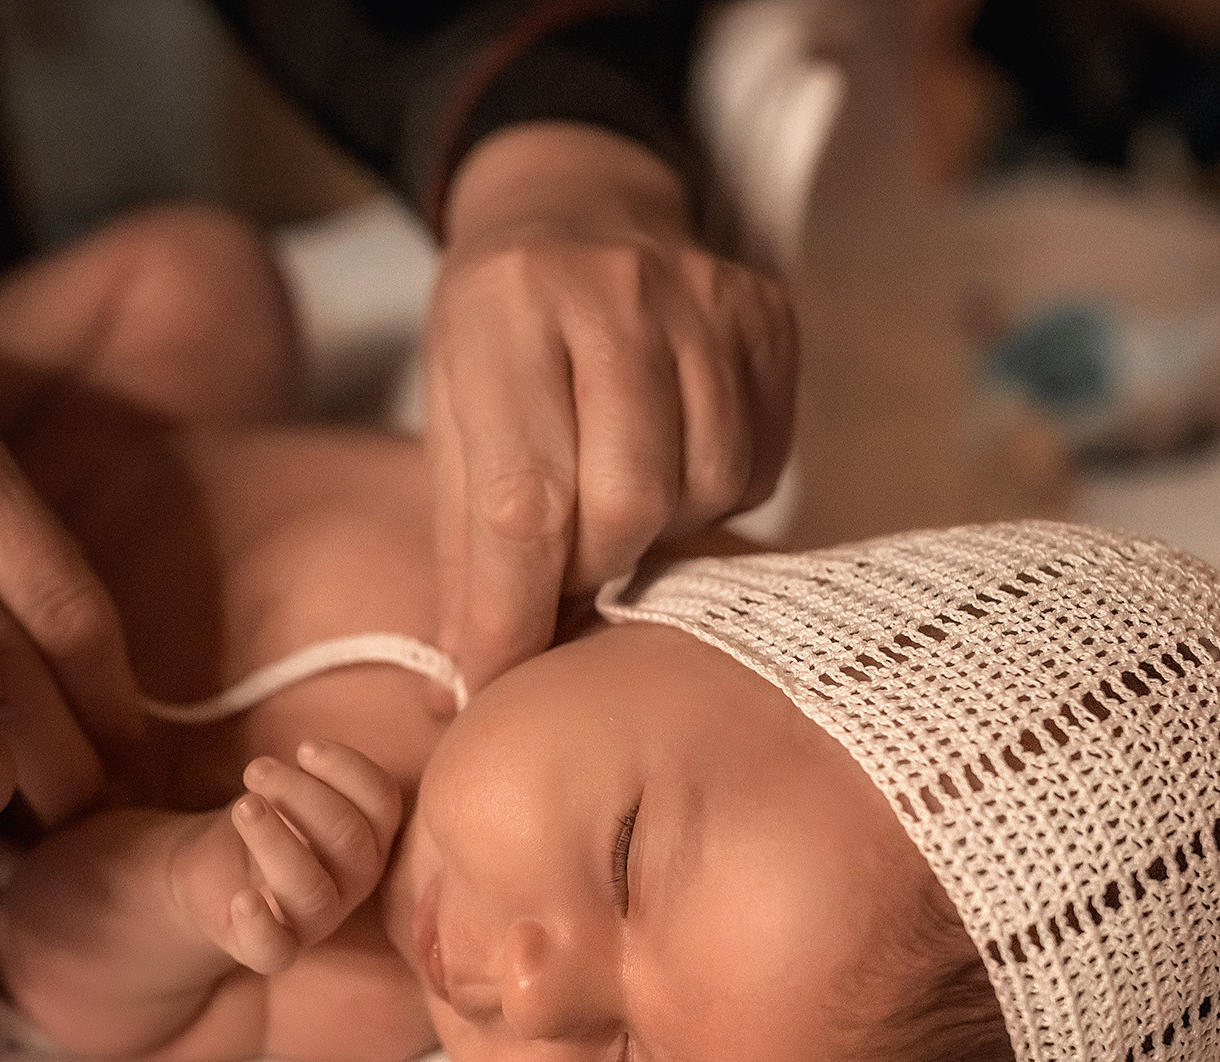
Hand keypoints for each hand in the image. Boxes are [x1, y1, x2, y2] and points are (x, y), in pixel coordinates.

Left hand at [169, 741, 403, 974]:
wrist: (211, 875)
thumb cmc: (265, 824)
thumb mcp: (290, 793)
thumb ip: (311, 779)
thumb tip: (309, 753)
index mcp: (369, 839)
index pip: (382, 803)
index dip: (348, 770)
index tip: (303, 748)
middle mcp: (352, 882)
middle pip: (349, 840)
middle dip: (303, 795)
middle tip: (256, 768)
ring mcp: (316, 921)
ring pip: (312, 890)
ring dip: (276, 841)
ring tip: (244, 807)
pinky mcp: (272, 949)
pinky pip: (275, 950)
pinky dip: (259, 925)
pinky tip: (240, 898)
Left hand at [427, 123, 797, 688]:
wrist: (578, 211)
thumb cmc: (502, 342)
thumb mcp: (452, 422)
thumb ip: (463, 553)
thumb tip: (460, 692)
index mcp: (506, 311)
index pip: (522, 499)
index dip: (511, 612)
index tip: (494, 681)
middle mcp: (612, 290)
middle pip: (629, 501)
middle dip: (594, 567)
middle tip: (568, 567)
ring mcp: (703, 296)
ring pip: (704, 488)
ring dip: (659, 532)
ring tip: (619, 500)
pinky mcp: (767, 316)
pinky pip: (758, 464)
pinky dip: (712, 496)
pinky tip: (673, 463)